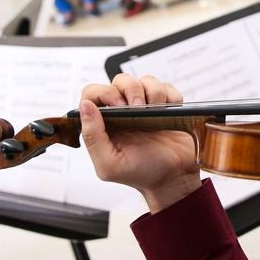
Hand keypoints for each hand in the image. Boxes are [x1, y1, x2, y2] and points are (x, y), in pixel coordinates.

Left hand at [78, 75, 199, 212]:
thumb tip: (86, 106)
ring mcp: (146, 107)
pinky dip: (170, 97)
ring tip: (156, 112)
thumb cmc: (141, 174)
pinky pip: (167, 87)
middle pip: (120, 81)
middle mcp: (124, 112)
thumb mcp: (110, 164)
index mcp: (105, 124)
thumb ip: (93, 137)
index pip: (93, 94)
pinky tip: (168, 112)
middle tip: (139, 109)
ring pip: (145, 80)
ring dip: (153, 93)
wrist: (174, 179)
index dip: (104, 92)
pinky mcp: (166, 105)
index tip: (118, 104)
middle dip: (131, 89)